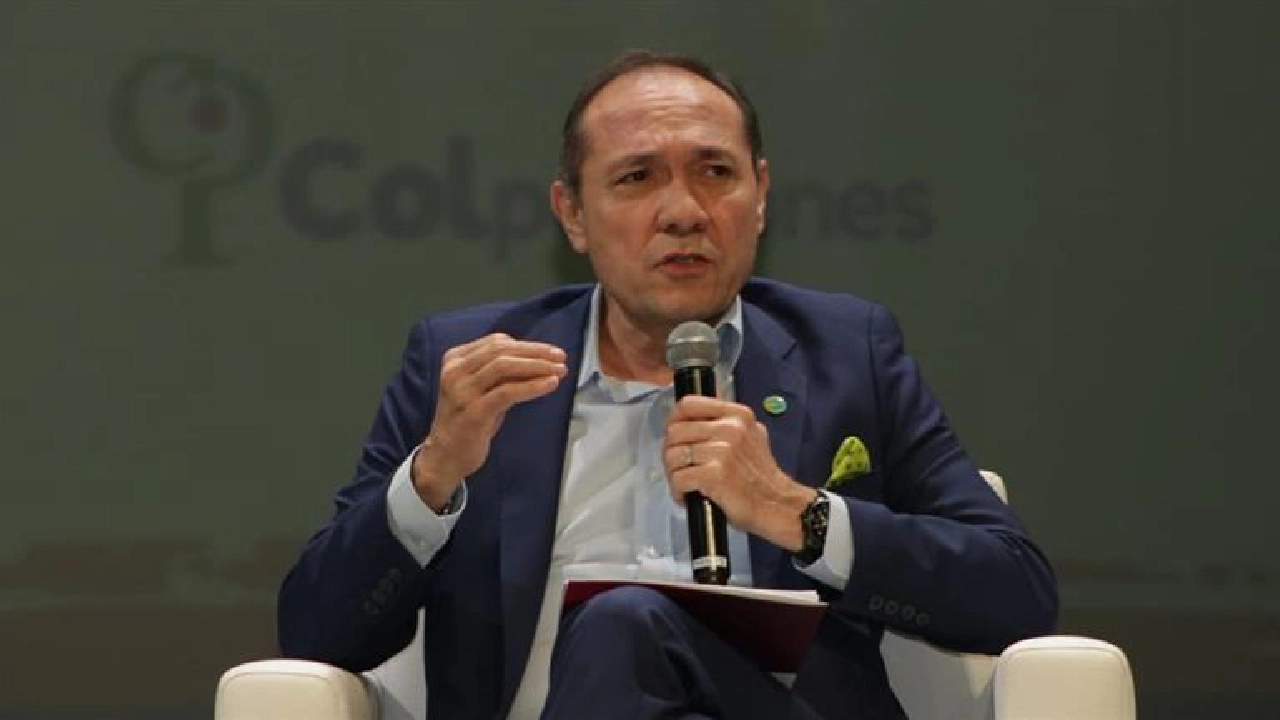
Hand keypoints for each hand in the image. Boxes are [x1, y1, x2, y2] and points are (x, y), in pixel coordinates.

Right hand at [412, 333, 566, 510]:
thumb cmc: (468, 420)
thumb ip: (502, 373)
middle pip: (501, 350)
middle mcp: (455, 371)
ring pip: (504, 367)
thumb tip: (538, 359)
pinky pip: (507, 392)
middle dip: (535, 352)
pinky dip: (532, 386)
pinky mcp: (473, 411)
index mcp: (455, 359)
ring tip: (560, 370)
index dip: (527, 345)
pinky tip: (550, 385)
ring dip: (536, 366)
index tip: (550, 351)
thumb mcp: (483, 389)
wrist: (445, 455)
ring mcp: (462, 391)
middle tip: (561, 357)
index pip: (495, 342)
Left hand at [663, 395, 815, 551]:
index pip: (688, 405)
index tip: (675, 436)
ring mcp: (721, 451)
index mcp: (737, 415)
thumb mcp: (752, 435)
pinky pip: (678, 478)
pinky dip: (678, 491)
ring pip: (673, 456)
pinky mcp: (713, 475)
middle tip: (680, 468)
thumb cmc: (761, 475)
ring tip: (684, 484)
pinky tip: (688, 496)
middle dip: (671, 453)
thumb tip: (694, 418)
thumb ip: (727, 422)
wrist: (778, 504)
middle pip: (675, 432)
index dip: (674, 421)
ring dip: (673, 473)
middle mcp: (729, 428)